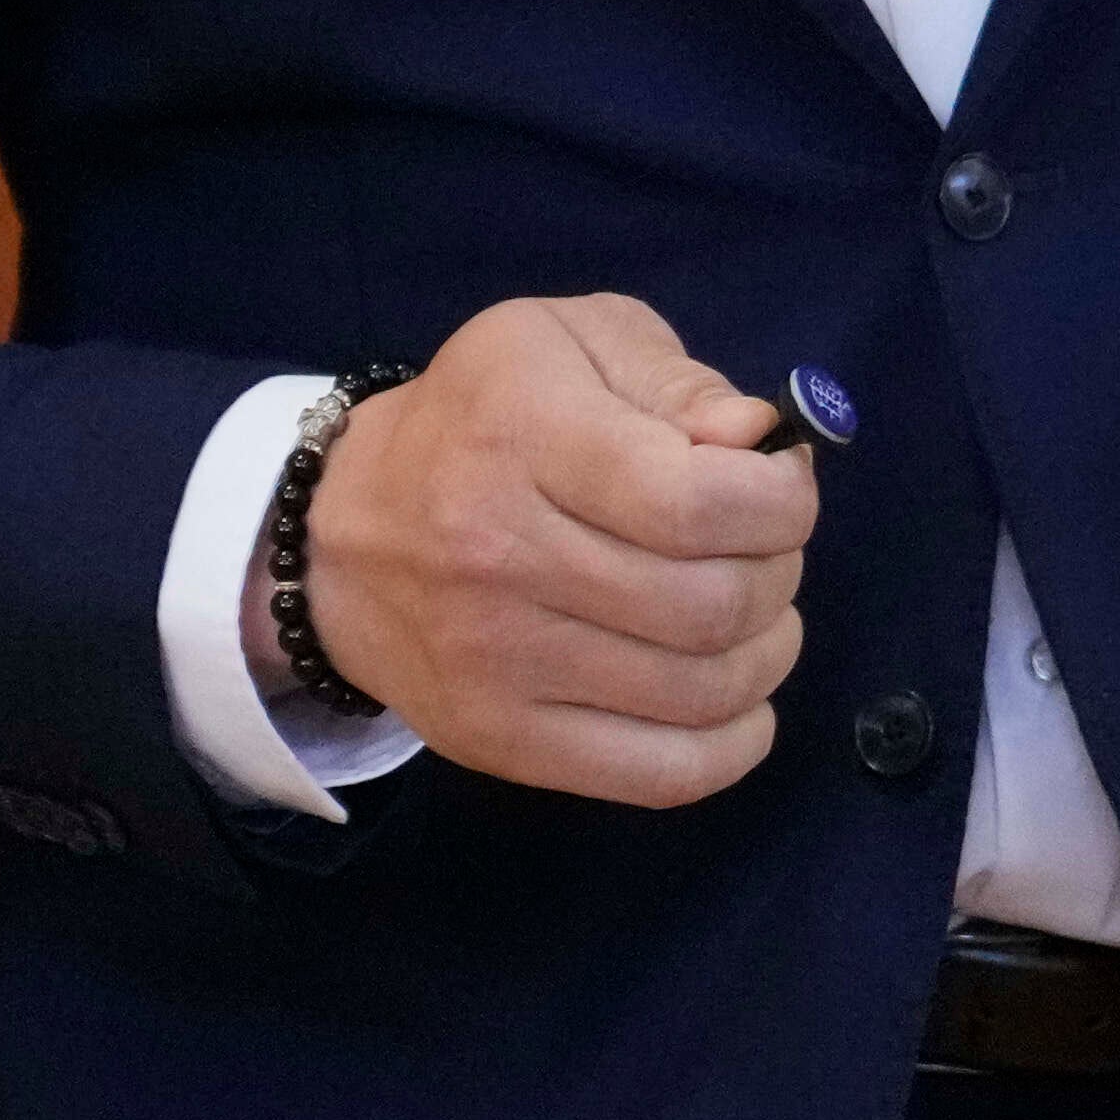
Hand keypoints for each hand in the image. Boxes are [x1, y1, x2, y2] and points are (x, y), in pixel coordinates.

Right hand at [292, 292, 818, 805]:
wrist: (339, 535)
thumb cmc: (483, 419)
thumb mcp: (571, 343)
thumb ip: (679, 381)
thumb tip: (761, 443)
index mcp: (524, 434)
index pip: (697, 502)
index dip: (780, 504)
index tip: (780, 490)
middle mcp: (499, 553)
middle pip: (712, 604)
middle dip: (777, 574)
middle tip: (764, 551)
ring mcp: (496, 661)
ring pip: (701, 691)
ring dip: (766, 653)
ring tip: (755, 617)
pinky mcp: (497, 740)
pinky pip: (659, 775)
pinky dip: (732, 746)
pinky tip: (740, 702)